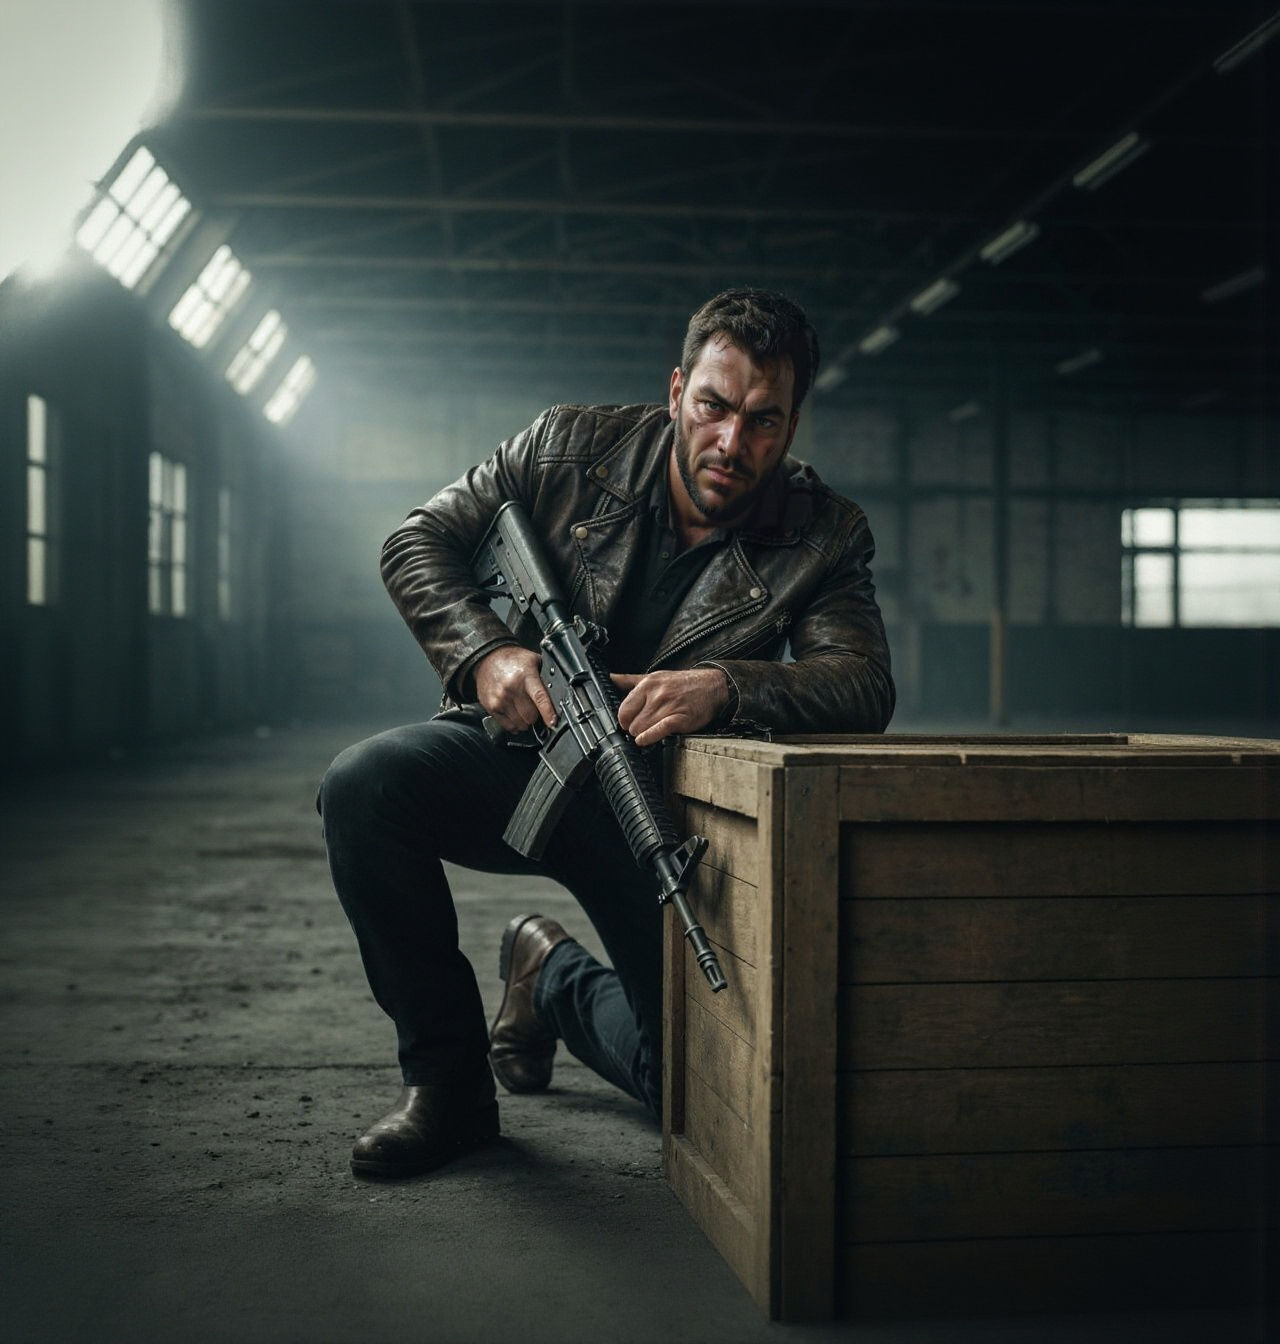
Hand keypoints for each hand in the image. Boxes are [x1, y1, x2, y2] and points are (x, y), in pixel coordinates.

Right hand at [473, 645, 556, 733]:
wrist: (488, 658)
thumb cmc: (512, 660)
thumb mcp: (533, 660)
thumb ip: (546, 675)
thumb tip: (560, 691)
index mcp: (525, 676)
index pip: (539, 697)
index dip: (548, 712)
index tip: (553, 722)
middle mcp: (511, 688)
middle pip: (531, 716)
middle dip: (536, 716)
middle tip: (535, 708)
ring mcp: (500, 699)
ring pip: (520, 723)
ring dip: (525, 721)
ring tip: (523, 709)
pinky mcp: (491, 707)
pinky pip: (508, 726)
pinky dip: (514, 724)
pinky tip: (515, 715)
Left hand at [610, 668, 728, 747]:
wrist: (713, 687)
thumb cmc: (683, 683)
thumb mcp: (655, 677)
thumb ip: (630, 680)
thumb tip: (610, 678)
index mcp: (648, 684)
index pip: (623, 709)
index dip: (625, 720)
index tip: (630, 722)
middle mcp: (656, 694)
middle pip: (631, 723)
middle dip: (634, 729)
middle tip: (642, 728)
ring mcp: (668, 706)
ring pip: (642, 730)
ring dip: (644, 735)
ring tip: (651, 731)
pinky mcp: (680, 719)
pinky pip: (657, 731)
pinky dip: (649, 738)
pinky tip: (645, 740)